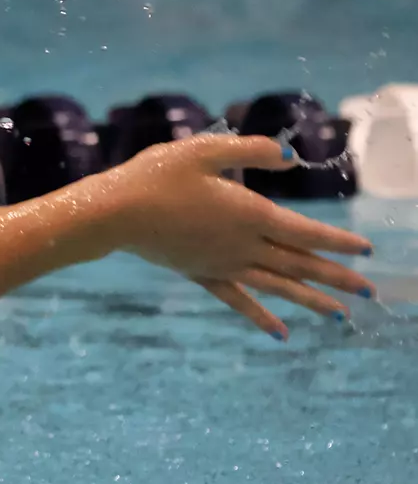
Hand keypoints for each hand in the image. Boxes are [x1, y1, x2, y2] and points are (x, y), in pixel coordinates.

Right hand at [95, 134, 374, 339]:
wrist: (113, 214)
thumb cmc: (155, 176)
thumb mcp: (205, 150)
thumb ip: (252, 151)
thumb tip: (292, 158)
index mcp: (249, 214)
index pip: (306, 233)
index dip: (338, 242)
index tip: (367, 252)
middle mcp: (241, 246)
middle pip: (299, 265)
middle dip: (337, 279)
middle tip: (370, 293)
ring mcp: (221, 264)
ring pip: (275, 287)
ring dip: (310, 302)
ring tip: (339, 316)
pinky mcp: (200, 274)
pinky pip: (238, 300)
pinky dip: (261, 317)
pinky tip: (280, 333)